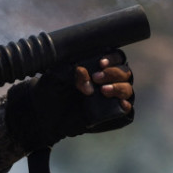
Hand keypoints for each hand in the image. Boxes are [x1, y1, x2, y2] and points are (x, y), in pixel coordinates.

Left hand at [5, 51, 135, 151]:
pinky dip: (125, 106)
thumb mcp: (58, 76)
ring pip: (127, 89)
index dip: (112, 58)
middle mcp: (110, 80)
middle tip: (96, 78)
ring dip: (118, 88)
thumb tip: (84, 73)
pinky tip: (118, 104)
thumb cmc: (53, 89)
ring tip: (102, 91)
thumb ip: (72, 70)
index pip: (116, 57)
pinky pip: (128, 110)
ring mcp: (113, 98)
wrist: (45, 113)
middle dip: (113, 73)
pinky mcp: (114, 114)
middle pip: (125, 72)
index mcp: (100, 66)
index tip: (100, 63)